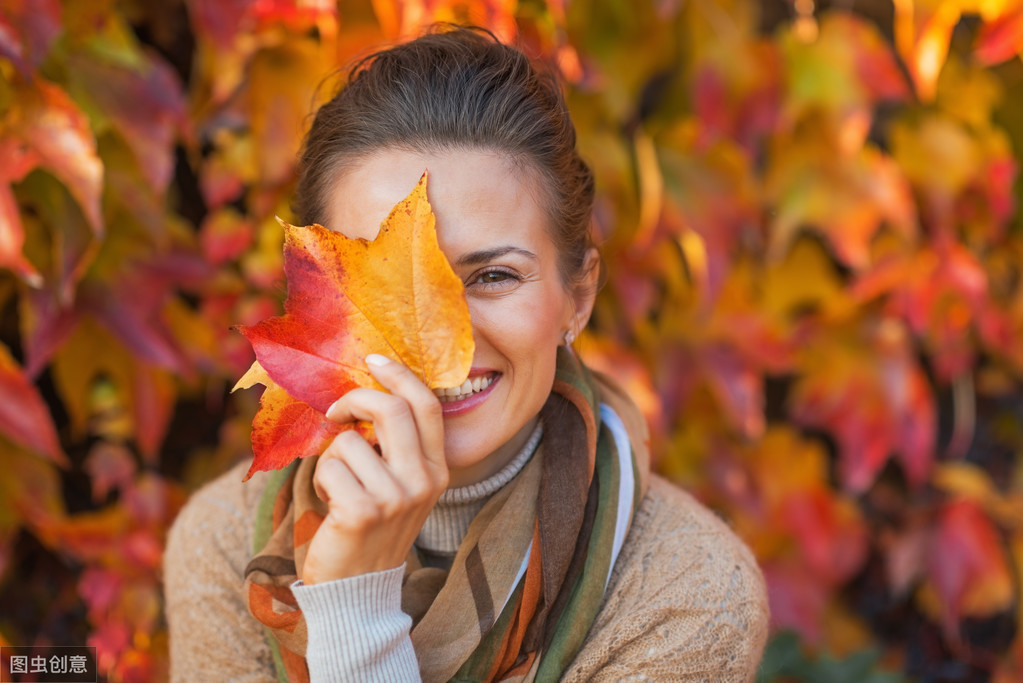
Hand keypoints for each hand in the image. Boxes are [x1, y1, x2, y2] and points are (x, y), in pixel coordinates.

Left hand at [301, 354, 448, 584]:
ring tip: (339, 487)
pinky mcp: (363, 511)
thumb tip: (365, 394)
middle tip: (335, 412)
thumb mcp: (399, 487)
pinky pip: (330, 465)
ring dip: (333, 458)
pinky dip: (323, 479)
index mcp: (436, 470)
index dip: (399, 375)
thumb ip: (394, 446)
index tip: (373, 359)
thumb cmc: (372, 529)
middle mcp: (423, 481)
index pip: (426, 405)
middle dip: (354, 399)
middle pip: (391, 409)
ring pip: (350, 440)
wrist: (359, 590)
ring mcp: (395, 497)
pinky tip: (332, 504)